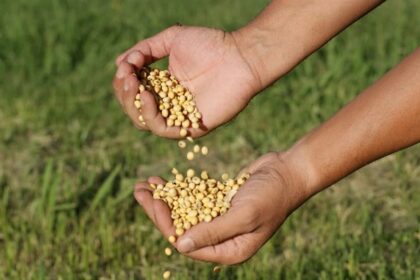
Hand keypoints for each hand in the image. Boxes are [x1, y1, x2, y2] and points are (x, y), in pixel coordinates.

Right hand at [113, 25, 261, 137]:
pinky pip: (163, 129)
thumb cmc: (210, 45)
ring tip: (134, 84)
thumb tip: (120, 63)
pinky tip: (148, 96)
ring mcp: (179, 116)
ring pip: (143, 121)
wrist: (239, 56)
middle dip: (125, 93)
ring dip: (132, 103)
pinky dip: (150, 115)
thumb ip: (145, 49)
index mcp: (164, 85)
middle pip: (135, 108)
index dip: (124, 81)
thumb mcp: (172, 39)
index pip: (134, 91)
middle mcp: (169, 103)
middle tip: (126, 77)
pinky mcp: (190, 126)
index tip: (124, 67)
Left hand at [133, 152, 308, 263]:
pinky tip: (162, 180)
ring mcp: (220, 218)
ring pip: (184, 212)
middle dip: (158, 210)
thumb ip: (213, 231)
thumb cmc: (273, 196)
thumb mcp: (244, 215)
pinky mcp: (219, 201)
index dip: (167, 225)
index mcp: (229, 249)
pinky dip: (178, 190)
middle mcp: (222, 237)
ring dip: (164, 198)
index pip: (189, 243)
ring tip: (144, 185)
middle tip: (138, 191)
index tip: (154, 203)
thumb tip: (179, 246)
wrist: (289, 171)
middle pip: (181, 227)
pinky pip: (193, 198)